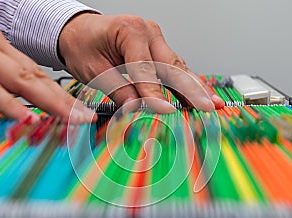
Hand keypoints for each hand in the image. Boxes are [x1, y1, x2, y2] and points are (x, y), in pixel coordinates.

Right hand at [0, 6, 95, 123]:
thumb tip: (18, 96)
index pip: (37, 72)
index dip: (60, 93)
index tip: (78, 110)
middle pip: (36, 78)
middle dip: (64, 101)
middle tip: (86, 118)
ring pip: (21, 82)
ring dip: (50, 103)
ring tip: (72, 120)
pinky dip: (8, 104)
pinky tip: (27, 117)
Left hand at [59, 13, 224, 112]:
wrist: (80, 32)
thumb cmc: (83, 45)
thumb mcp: (93, 70)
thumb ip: (117, 89)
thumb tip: (137, 107)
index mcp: (130, 31)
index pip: (145, 69)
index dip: (155, 94)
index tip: (167, 112)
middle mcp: (148, 32)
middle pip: (172, 65)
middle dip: (191, 89)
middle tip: (207, 107)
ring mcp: (156, 39)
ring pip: (178, 67)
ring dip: (195, 87)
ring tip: (212, 103)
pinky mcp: (158, 49)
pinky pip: (174, 68)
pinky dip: (187, 83)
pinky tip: (200, 94)